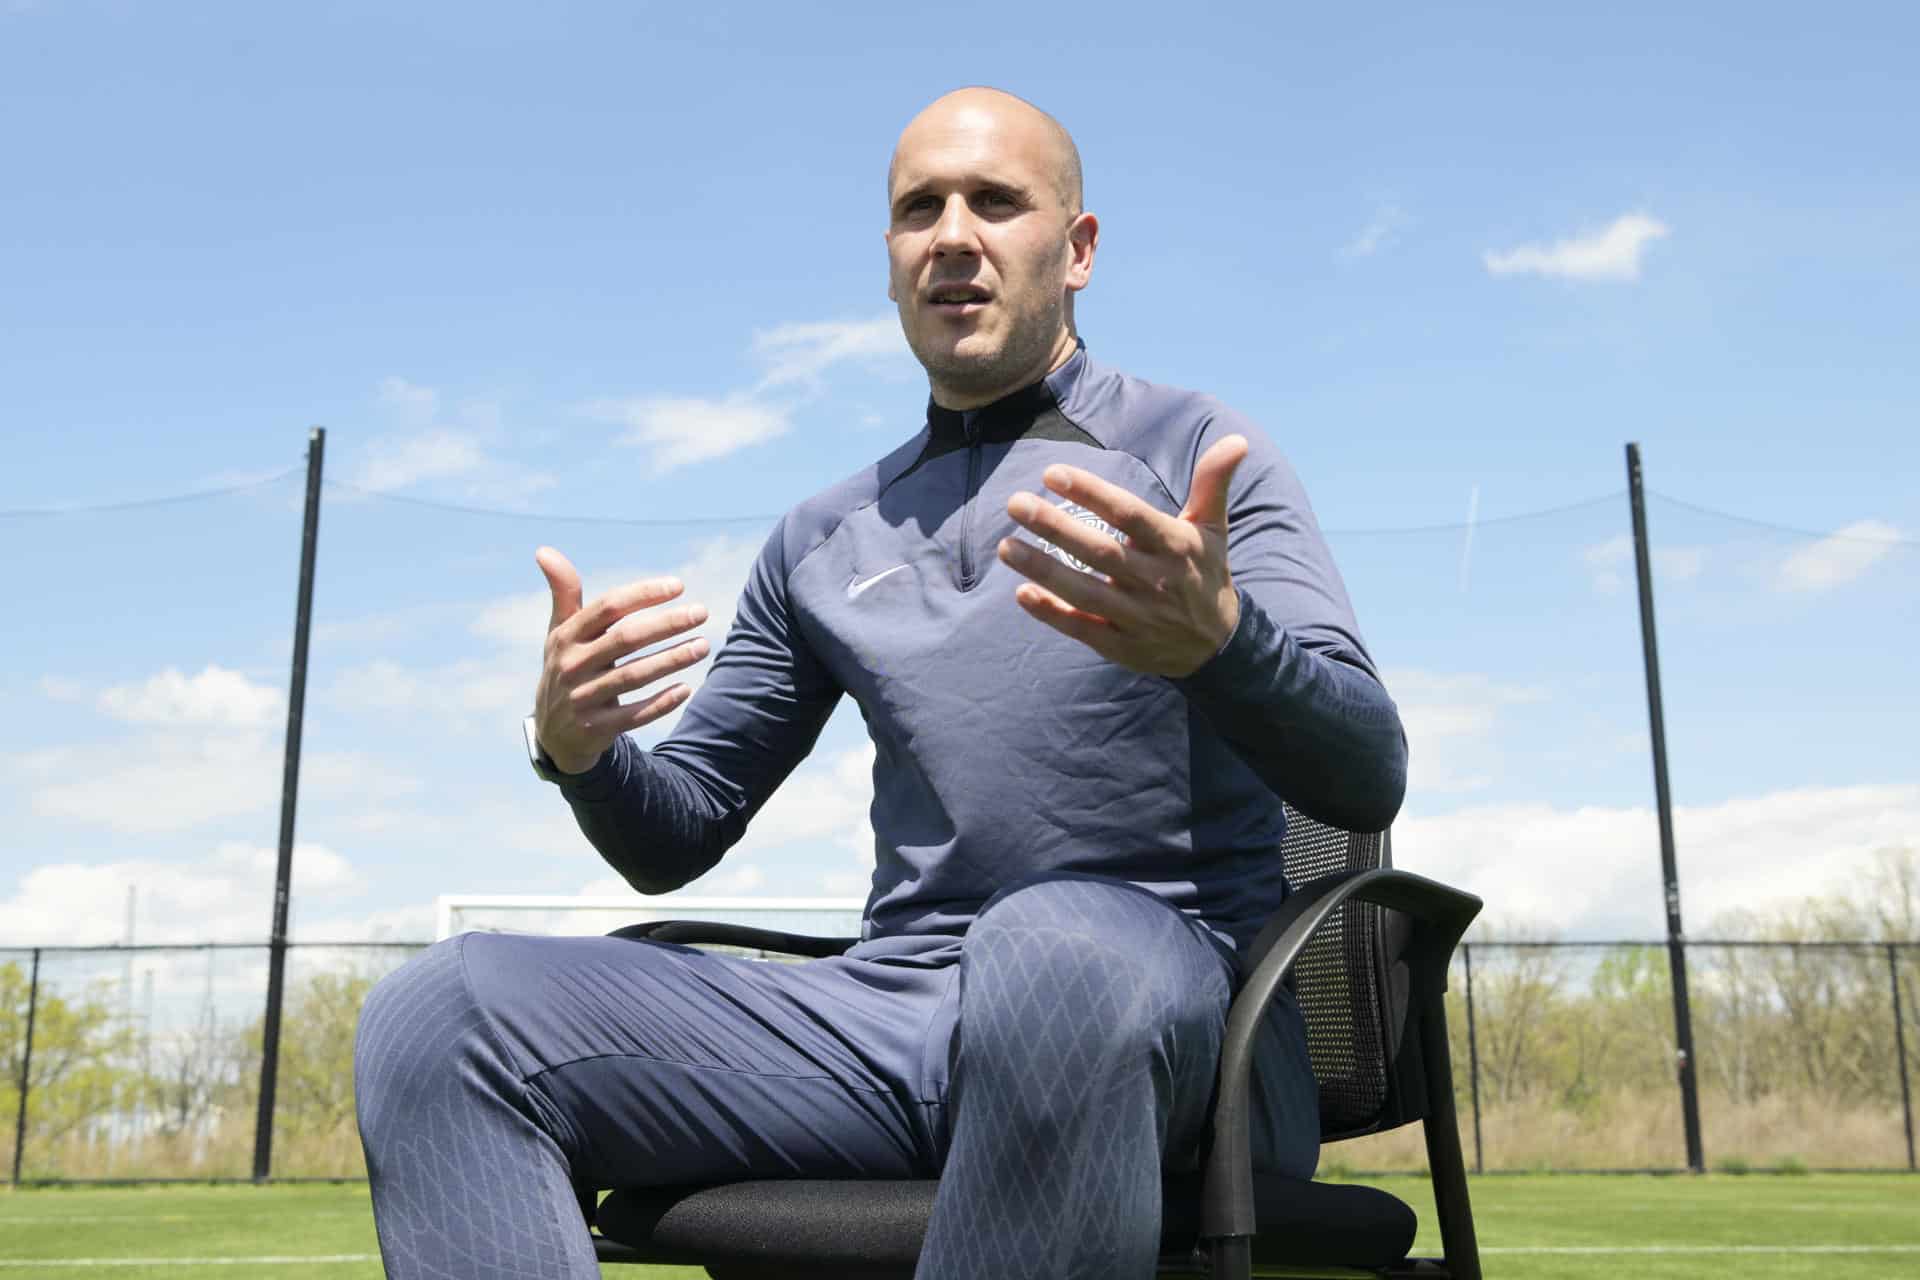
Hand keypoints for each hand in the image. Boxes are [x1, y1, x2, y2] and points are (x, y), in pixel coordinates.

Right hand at [532, 546, 710, 773]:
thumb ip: (564, 593)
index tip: (679, 586)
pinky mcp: (595, 728)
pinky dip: (660, 703)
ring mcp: (582, 699)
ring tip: (703, 646)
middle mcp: (572, 665)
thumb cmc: (567, 667)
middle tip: (702, 612)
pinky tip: (686, 689)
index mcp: (567, 636)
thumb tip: (543, 550)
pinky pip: (633, 715)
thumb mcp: (560, 632)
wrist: (552, 732)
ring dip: (672, 660)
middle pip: (626, 639)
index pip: (608, 608)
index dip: (643, 594)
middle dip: (667, 624)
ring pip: (634, 676)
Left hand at [997, 435, 1247, 677]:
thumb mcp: (1213, 528)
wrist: (1218, 646)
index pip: (1129, 515)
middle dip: (1055, 527)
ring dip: (1042, 569)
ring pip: (1083, 591)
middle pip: (1099, 552)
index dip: (1091, 493)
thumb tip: (1235, 440)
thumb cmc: (1205, 573)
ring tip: (1006, 546)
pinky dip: (1052, 613)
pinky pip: (1081, 628)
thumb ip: (1213, 483)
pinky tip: (1022, 593)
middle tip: (1016, 503)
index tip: (1052, 473)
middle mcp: (1154, 581)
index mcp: (1175, 546)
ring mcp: (1136, 617)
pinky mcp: (1121, 645)